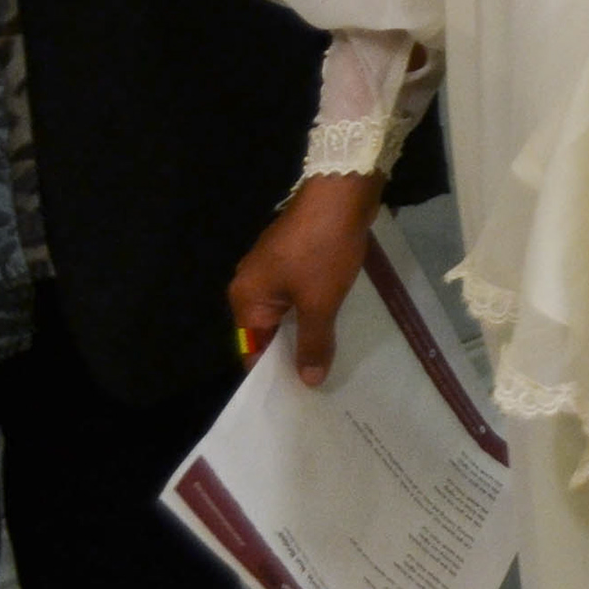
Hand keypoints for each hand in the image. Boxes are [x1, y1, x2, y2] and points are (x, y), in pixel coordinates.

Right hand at [228, 173, 385, 385]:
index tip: (294, 398)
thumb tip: (307, 381)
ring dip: (306, 332)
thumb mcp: (320, 302)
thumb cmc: (323, 249)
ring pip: (287, 312)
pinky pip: (301, 293)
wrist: (342, 190)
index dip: (272, 372)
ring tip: (328, 362)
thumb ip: (312, 343)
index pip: (251, 348)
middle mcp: (251, 284)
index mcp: (246, 297)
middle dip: (291, 354)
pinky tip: (334, 325)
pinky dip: (314, 309)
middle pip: (268, 331)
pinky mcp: (296, 256)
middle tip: (317, 384)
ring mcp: (274, 267)